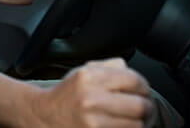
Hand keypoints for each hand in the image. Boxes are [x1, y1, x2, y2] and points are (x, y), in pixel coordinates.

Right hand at [29, 58, 154, 127]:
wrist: (43, 117)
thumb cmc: (65, 95)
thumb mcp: (81, 72)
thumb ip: (108, 66)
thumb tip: (130, 69)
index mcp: (89, 77)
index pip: (134, 80)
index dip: (144, 87)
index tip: (142, 91)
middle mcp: (90, 99)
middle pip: (140, 106)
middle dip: (147, 108)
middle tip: (145, 108)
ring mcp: (92, 122)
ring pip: (136, 125)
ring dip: (140, 123)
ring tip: (135, 119)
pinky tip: (122, 125)